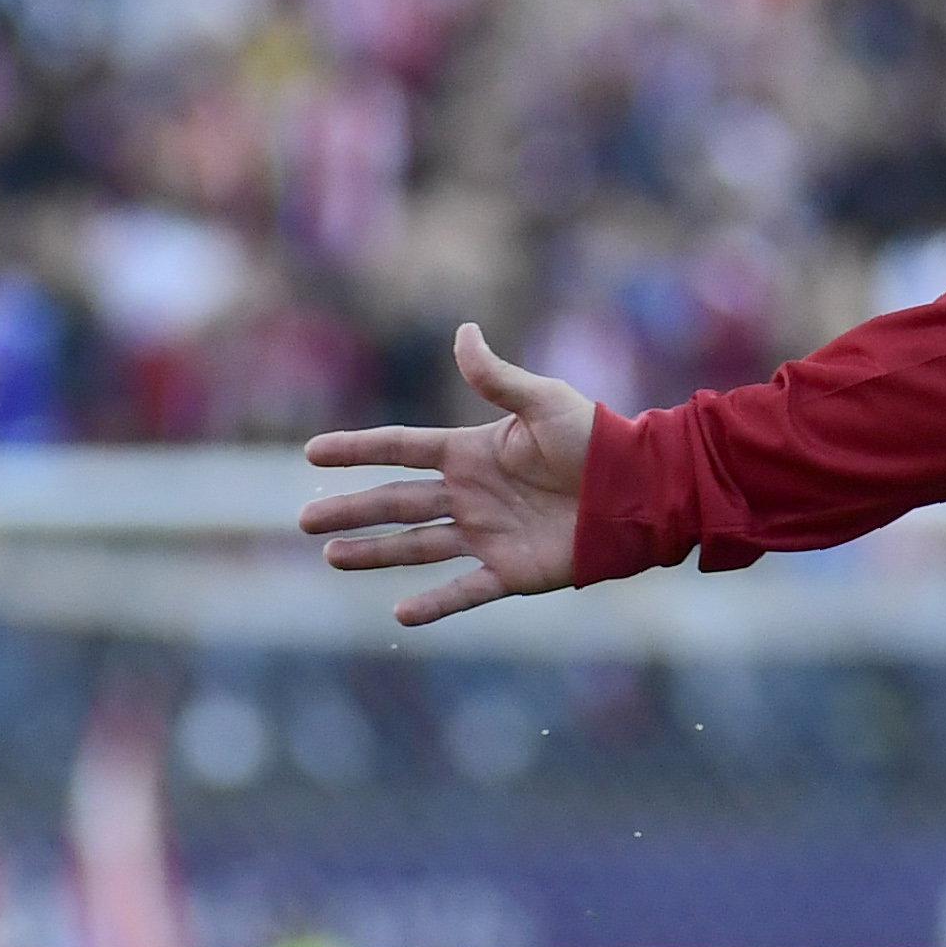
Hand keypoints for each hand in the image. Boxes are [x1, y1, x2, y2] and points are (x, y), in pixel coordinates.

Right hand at [299, 324, 592, 625]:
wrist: (641, 490)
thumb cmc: (597, 439)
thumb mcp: (544, 402)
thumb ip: (498, 378)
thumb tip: (463, 332)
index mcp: (472, 452)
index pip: (401, 449)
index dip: (358, 449)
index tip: (311, 451)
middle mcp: (471, 494)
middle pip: (397, 502)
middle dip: (351, 509)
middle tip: (304, 519)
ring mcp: (487, 534)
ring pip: (417, 545)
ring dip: (375, 552)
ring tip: (331, 556)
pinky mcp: (511, 570)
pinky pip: (465, 590)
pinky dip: (435, 603)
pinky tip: (401, 614)